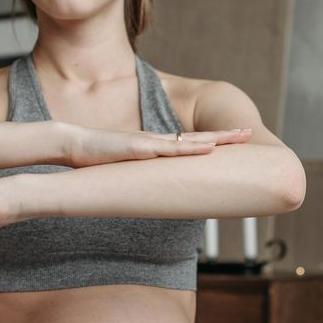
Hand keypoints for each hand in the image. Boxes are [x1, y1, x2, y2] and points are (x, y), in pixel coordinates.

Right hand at [66, 126, 251, 167]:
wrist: (72, 145)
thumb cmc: (96, 159)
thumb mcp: (126, 170)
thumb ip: (141, 177)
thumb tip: (153, 190)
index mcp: (155, 146)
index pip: (190, 144)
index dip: (214, 142)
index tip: (234, 141)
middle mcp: (157, 141)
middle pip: (198, 139)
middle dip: (225, 137)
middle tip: (250, 132)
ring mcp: (150, 143)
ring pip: (190, 141)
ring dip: (217, 140)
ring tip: (240, 137)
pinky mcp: (139, 149)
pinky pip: (170, 150)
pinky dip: (191, 149)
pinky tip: (208, 148)